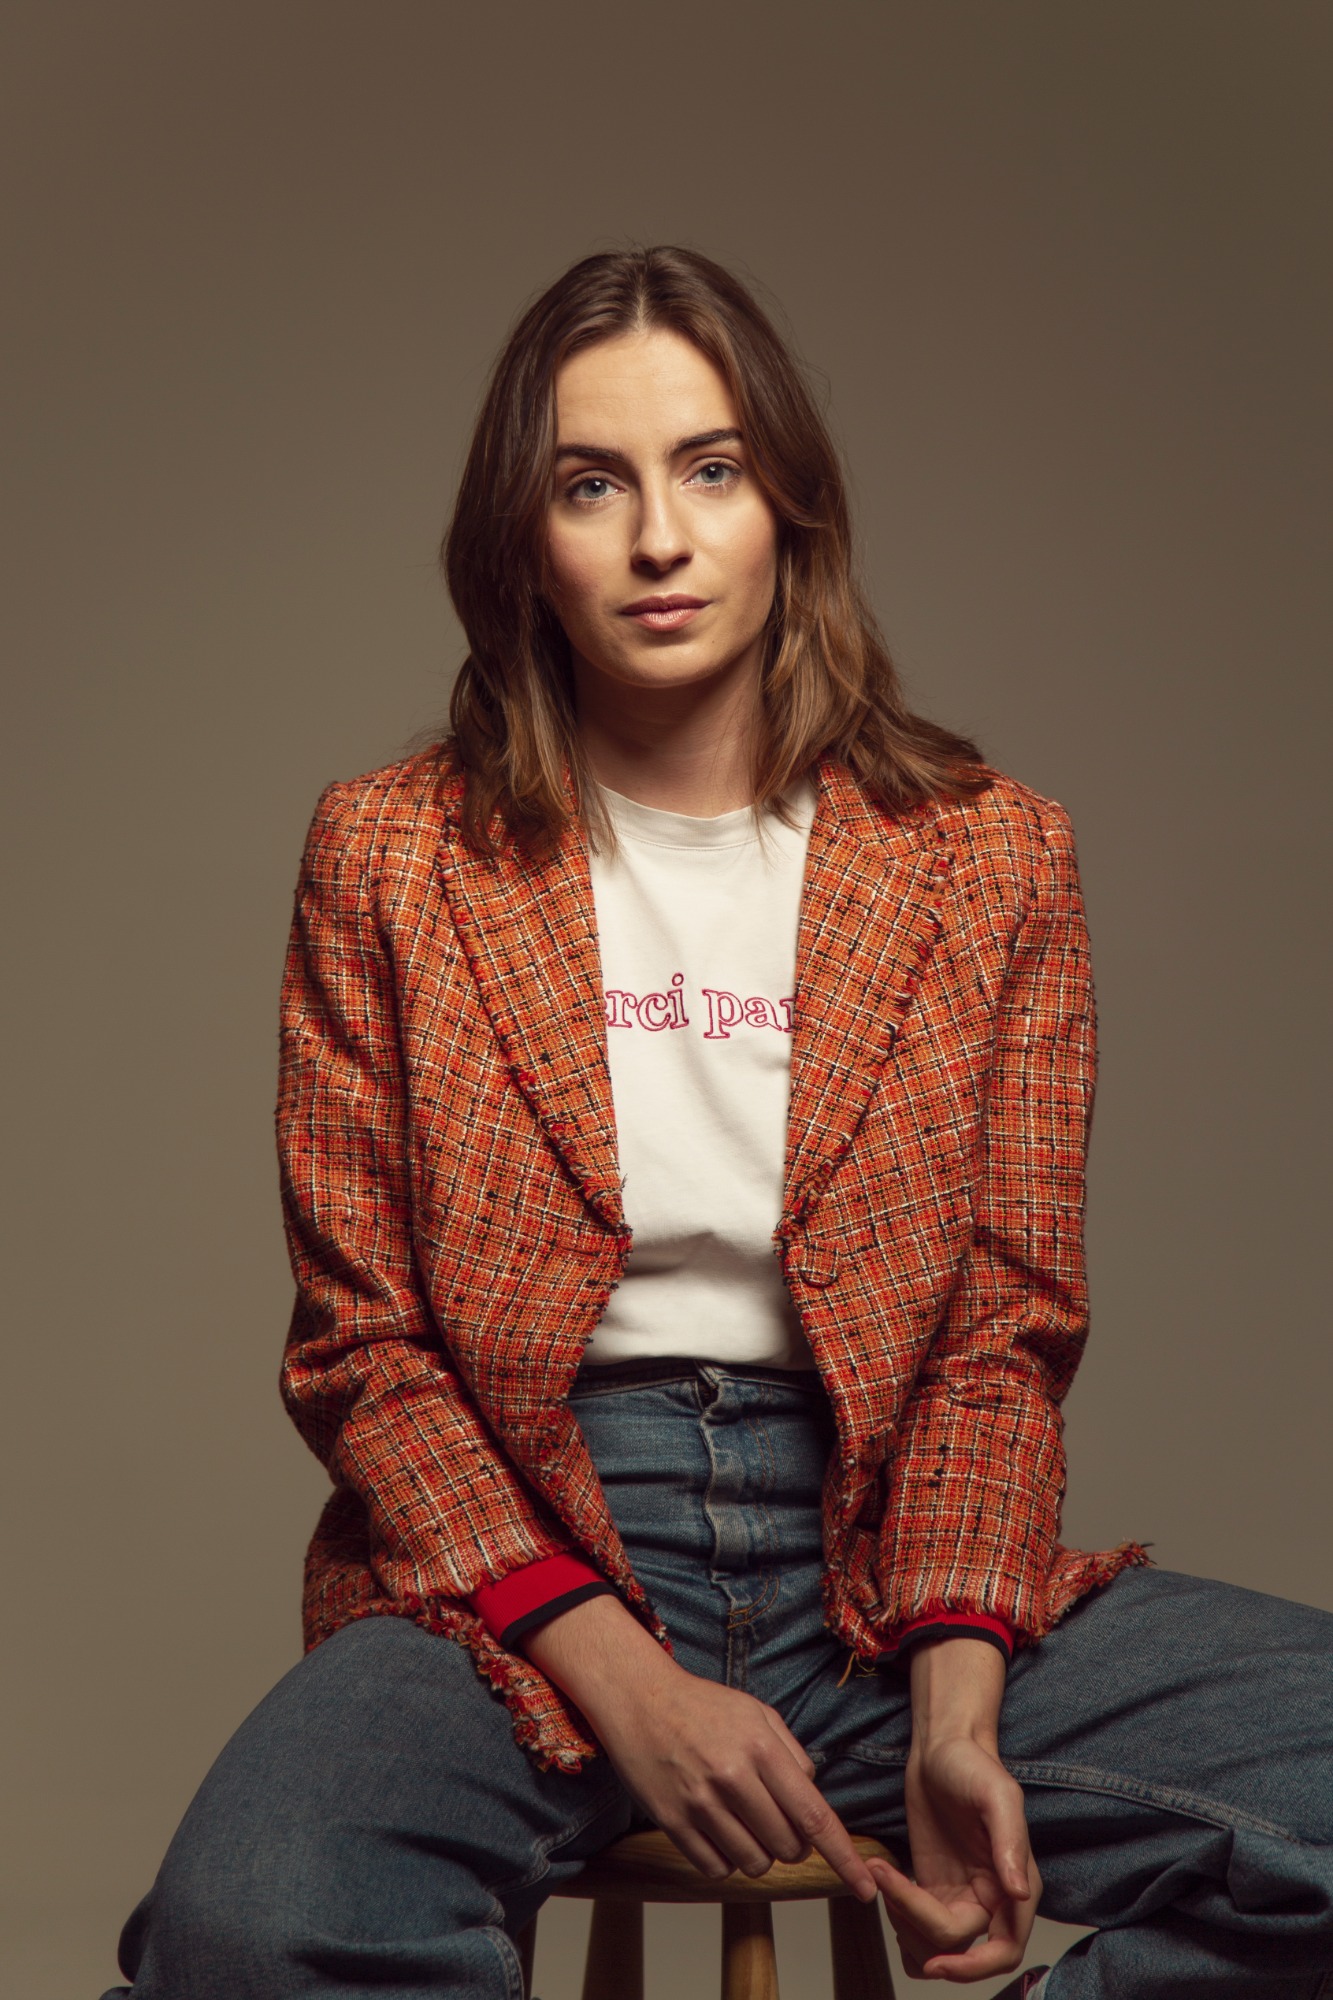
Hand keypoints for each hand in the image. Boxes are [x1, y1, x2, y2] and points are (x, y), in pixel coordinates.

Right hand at [523, 1594, 877, 1899]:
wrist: (638, 1698)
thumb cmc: (703, 1706)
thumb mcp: (757, 1712)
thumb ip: (792, 1755)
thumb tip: (812, 1799)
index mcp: (761, 1747)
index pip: (814, 1816)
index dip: (843, 1857)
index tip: (863, 1886)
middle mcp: (732, 1777)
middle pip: (787, 1847)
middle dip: (793, 1843)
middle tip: (776, 1819)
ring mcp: (700, 1802)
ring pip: (754, 1863)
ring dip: (759, 1853)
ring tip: (744, 1820)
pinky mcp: (672, 1821)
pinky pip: (716, 1869)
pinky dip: (726, 1860)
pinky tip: (718, 1829)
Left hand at [868, 1636, 1038, 1981]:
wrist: (941, 1746)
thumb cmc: (973, 1763)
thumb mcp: (996, 1794)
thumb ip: (1010, 1842)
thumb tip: (1019, 1894)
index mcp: (1016, 1886)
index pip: (1004, 1951)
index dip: (973, 1968)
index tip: (936, 1961)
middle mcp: (992, 1899)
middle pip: (958, 1947)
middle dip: (918, 1928)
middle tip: (888, 1886)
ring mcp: (961, 1897)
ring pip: (935, 1947)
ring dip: (904, 1927)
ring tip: (885, 1877)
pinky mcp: (933, 1888)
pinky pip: (917, 1928)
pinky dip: (898, 1920)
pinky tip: (886, 1883)